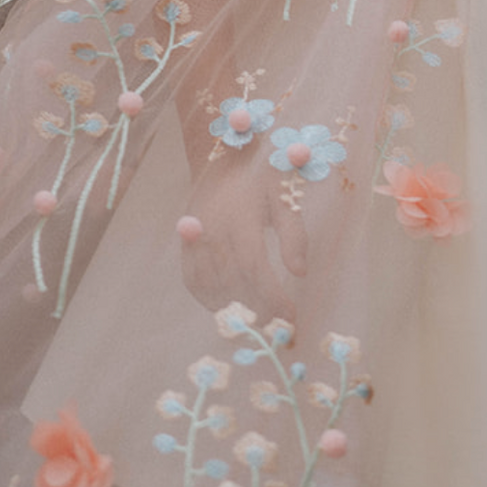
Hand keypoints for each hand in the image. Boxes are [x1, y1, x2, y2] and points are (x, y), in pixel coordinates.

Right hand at [179, 161, 310, 323]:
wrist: (220, 158)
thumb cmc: (260, 177)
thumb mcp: (284, 197)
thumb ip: (293, 235)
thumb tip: (300, 273)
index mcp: (240, 218)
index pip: (254, 268)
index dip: (272, 297)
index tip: (291, 317)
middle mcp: (213, 230)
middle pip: (234, 283)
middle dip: (259, 310)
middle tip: (280, 328)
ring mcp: (195, 239)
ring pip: (212, 286)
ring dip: (236, 310)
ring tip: (261, 322)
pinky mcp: (186, 245)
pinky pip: (193, 281)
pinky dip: (209, 300)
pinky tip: (230, 310)